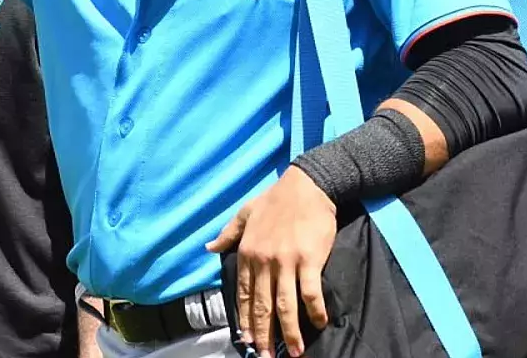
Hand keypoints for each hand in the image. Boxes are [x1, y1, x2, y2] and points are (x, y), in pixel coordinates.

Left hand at [207, 167, 336, 356]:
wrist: (307, 185)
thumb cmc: (276, 199)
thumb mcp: (246, 212)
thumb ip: (228, 233)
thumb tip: (208, 247)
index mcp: (247, 252)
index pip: (243, 294)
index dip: (245, 320)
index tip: (248, 340)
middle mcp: (264, 261)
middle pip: (261, 306)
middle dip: (264, 334)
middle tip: (267, 356)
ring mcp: (286, 261)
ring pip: (284, 305)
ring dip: (289, 332)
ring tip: (294, 352)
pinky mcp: (309, 260)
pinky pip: (310, 292)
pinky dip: (314, 311)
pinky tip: (318, 324)